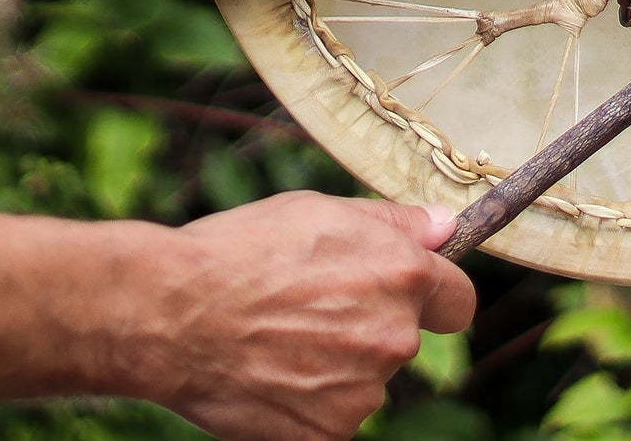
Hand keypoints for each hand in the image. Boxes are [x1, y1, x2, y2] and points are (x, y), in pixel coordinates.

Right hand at [139, 193, 474, 440]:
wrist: (172, 314)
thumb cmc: (244, 251)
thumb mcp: (324, 211)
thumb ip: (395, 224)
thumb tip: (445, 229)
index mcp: (403, 275)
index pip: (458, 302)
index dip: (437, 296)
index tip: (414, 295)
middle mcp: (393, 336)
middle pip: (403, 339)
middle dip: (373, 325)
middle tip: (312, 307)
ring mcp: (361, 392)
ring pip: (365, 379)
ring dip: (338, 365)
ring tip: (278, 336)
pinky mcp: (325, 435)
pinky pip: (332, 416)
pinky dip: (308, 402)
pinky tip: (269, 373)